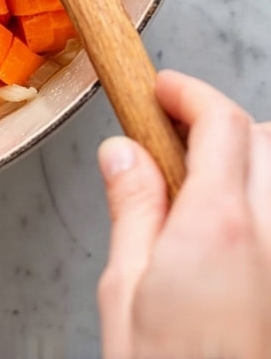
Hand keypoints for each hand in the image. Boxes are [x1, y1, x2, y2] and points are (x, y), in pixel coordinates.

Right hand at [97, 70, 270, 358]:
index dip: (188, 92)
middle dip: (225, 126)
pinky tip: (232, 236)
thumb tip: (123, 154)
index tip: (162, 89)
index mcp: (217, 227)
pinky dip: (264, 206)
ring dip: (253, 165)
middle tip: (177, 141)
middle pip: (266, 140)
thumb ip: (134, 211)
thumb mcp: (124, 291)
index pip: (221, 122)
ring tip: (206, 192)